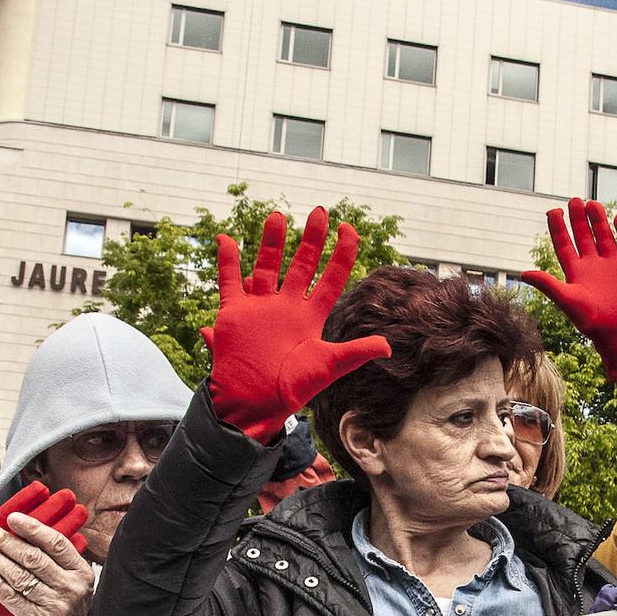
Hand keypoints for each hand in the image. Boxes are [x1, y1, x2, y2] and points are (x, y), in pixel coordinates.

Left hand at [0, 484, 89, 615]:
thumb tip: (26, 535)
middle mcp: (69, 587)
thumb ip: (58, 563)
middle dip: (5, 541)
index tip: (12, 518)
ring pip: (18, 575)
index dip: (33, 529)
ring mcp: (53, 605)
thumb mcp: (76, 584)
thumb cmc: (73, 613)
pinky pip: (9, 596)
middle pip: (33, 558)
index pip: (56, 544)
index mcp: (80, 572)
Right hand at [203, 208, 385, 443]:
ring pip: (266, 266)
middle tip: (319, 212)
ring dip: (271, 242)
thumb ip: (355, 352)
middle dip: (310, 239)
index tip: (348, 228)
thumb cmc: (292, 389)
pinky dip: (227, 261)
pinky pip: (229, 281)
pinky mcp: (234, 312)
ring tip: (277, 216)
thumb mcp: (328, 366)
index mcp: (311, 317)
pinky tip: (227, 238)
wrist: (254, 403)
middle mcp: (287, 307)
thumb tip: (389, 347)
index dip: (342, 254)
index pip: (331, 278)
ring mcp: (260, 307)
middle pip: (301, 265)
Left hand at [520, 199, 616, 381]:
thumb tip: (523, 273)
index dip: (558, 228)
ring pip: (604, 236)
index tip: (553, 210)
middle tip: (573, 200)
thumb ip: (547, 284)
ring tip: (592, 203)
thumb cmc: (593, 322)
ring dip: (598, 220)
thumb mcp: (567, 300)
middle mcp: (593, 266)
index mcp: (575, 273)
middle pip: (583, 236)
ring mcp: (613, 265)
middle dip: (578, 218)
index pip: (564, 244)